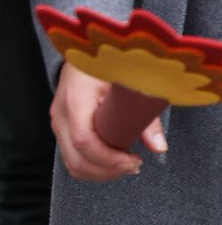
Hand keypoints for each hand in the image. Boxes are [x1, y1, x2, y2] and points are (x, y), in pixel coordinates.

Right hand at [51, 65, 164, 180]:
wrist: (88, 52)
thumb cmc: (111, 64)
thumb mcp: (130, 84)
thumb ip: (145, 116)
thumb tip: (160, 147)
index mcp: (76, 98)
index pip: (85, 139)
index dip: (109, 158)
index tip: (134, 160)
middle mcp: (61, 113)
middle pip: (76, 158)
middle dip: (108, 170)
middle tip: (136, 166)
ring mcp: (58, 122)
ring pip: (72, 162)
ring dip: (101, 172)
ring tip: (128, 167)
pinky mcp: (63, 128)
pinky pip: (72, 157)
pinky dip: (93, 166)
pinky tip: (114, 164)